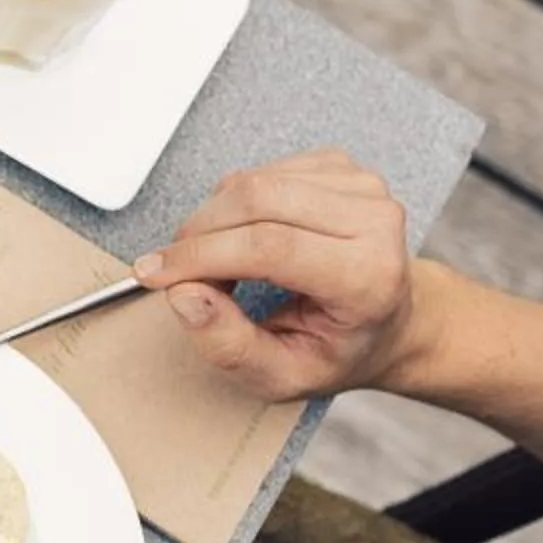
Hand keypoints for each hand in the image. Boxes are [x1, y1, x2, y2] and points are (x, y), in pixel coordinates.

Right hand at [131, 150, 429, 400]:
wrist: (390, 322)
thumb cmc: (337, 349)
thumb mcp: (283, 376)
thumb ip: (229, 345)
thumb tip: (183, 295)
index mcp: (368, 277)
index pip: (269, 246)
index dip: (200, 256)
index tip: (153, 272)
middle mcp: (374, 221)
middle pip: (256, 200)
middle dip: (198, 235)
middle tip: (181, 273)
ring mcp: (360, 186)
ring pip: (251, 181)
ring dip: (212, 220)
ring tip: (219, 264)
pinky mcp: (339, 167)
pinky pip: (259, 172)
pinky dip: (232, 205)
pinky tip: (243, 237)